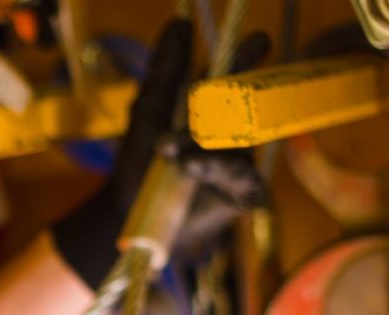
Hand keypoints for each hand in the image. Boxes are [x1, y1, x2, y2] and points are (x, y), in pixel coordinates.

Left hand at [51, 20, 268, 285]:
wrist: (128, 217)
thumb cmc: (138, 164)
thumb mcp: (149, 113)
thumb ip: (166, 71)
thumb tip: (178, 24)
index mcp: (209, 111)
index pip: (233, 79)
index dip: (247, 59)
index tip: (260, 40)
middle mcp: (229, 134)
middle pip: (246, 110)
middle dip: (243, 98)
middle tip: (224, 101)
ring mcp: (237, 164)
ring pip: (240, 146)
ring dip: (208, 149)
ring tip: (175, 155)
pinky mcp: (240, 195)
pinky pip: (244, 179)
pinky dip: (218, 173)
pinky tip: (192, 169)